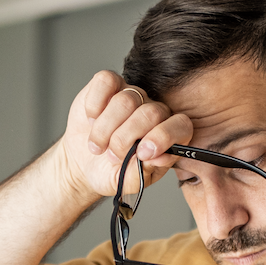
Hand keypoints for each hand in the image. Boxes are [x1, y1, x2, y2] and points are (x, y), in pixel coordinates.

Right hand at [55, 70, 192, 201]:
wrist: (84, 162)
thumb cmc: (112, 172)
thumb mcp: (128, 182)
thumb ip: (143, 172)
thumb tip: (157, 157)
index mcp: (168, 135)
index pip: (180, 125)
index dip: (162, 137)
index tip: (142, 154)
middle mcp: (154, 111)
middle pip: (150, 113)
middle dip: (125, 139)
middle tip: (112, 157)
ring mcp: (133, 95)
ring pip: (125, 100)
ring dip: (105, 129)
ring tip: (97, 146)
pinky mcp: (110, 84)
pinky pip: (106, 81)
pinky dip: (94, 104)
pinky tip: (91, 120)